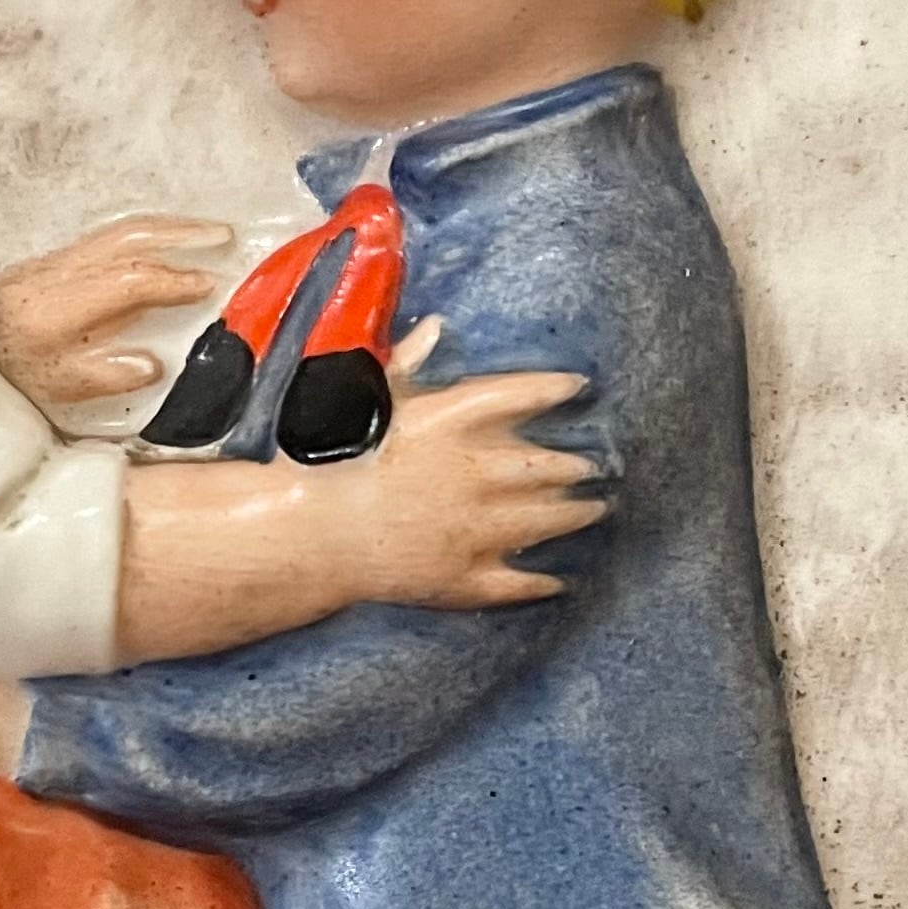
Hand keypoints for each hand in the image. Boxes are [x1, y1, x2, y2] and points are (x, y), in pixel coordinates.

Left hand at [0, 215, 232, 408]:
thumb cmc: (10, 378)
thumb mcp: (56, 390)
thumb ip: (104, 377)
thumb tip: (152, 364)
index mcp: (54, 311)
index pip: (127, 282)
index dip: (172, 281)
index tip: (209, 283)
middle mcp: (52, 276)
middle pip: (126, 241)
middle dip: (180, 235)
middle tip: (223, 235)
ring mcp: (49, 260)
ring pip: (116, 232)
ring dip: (166, 227)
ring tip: (206, 229)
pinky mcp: (48, 257)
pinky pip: (104, 236)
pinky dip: (142, 232)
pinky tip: (163, 236)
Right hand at [337, 322, 608, 608]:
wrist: (311, 534)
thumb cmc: (333, 458)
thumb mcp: (369, 399)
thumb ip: (407, 362)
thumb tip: (436, 326)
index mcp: (453, 421)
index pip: (524, 394)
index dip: (558, 388)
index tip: (580, 387)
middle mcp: (478, 472)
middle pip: (551, 464)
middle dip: (579, 464)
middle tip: (596, 463)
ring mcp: (478, 530)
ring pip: (548, 520)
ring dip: (578, 514)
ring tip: (596, 509)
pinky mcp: (466, 578)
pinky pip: (519, 582)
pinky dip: (544, 582)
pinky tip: (561, 579)